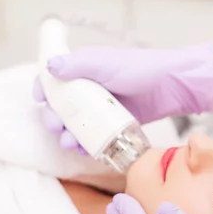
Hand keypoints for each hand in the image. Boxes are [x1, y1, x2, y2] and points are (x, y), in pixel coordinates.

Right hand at [33, 42, 212, 151]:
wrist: (172, 86)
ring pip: (75, 126)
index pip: (54, 79)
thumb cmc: (141, 69)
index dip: (43, 89)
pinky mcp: (113, 125)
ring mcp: (101, 109)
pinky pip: (93, 137)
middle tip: (56, 126)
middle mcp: (89, 90)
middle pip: (61, 107)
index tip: (40, 100)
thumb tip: (49, 67)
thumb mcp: (106, 63)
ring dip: (67, 136)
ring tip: (69, 143)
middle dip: (53, 118)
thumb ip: (77, 65)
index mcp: (83, 70)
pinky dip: (85, 145)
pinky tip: (83, 150)